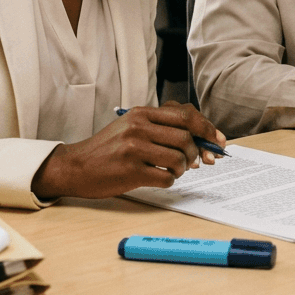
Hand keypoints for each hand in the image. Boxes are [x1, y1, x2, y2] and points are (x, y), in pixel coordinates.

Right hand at [31, 102, 227, 199]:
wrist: (76, 167)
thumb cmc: (108, 148)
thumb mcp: (131, 126)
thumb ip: (161, 126)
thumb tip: (201, 138)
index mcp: (142, 113)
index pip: (185, 115)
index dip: (207, 129)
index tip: (218, 140)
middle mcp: (139, 127)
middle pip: (186, 138)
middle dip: (197, 153)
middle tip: (196, 162)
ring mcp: (134, 149)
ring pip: (179, 159)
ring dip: (183, 169)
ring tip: (174, 171)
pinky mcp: (131, 171)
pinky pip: (166, 178)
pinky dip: (170, 181)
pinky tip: (160, 179)